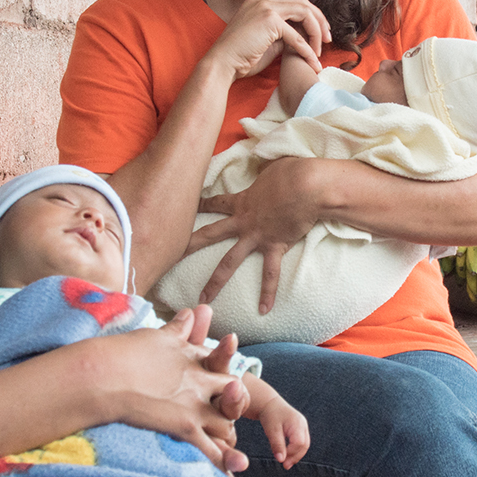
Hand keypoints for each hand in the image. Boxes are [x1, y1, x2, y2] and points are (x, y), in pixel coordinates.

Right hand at [89, 309, 247, 472]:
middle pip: (233, 396)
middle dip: (234, 409)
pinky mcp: (185, 426)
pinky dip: (223, 466)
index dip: (226, 381)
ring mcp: (195, 404)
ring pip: (228, 424)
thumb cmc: (123, 353)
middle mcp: (200, 380)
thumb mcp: (156, 335)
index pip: (221, 367)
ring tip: (231, 452)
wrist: (103, 374)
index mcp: (193, 358)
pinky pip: (212, 450)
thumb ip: (178, 328)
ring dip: (229, 437)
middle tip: (227, 421)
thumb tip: (192, 312)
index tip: (227, 390)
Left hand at [189, 157, 327, 312]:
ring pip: (229, 262)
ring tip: (203, 300)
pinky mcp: (275, 246)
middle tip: (169, 256)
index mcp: (242, 201)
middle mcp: (243, 221)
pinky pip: (269, 274)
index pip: (215, 203)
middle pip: (209, 235)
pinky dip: (267, 292)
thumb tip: (267, 167)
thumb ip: (264, 172)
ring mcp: (257, 236)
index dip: (200, 205)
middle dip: (188, 245)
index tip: (185, 207)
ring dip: (215, 282)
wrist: (308, 186)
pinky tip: (262, 310)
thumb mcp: (273, 167)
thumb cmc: (293, 172)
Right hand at [198, 0, 330, 84]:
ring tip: (320, 50)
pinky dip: (306, 49)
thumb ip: (284, 34)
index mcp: (260, 1)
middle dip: (319, 20)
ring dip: (316, 32)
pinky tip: (311, 60)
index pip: (294, 2)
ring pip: (304, 13)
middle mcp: (263, 0)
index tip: (320, 34)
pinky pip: (296, 35)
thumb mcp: (267, 41)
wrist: (222, 64)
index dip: (311, 16)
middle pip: (303, 2)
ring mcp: (265, 7)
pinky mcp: (269, 21)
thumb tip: (301, 37)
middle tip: (328, 39)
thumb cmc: (241, 57)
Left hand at [257, 394, 310, 468]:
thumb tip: (281, 460)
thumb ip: (277, 445)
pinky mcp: (300, 428)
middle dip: (295, 457)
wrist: (269, 404)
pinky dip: (295, 449)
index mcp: (297, 423)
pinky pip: (301, 442)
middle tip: (285, 466)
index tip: (281, 460)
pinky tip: (287, 455)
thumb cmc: (270, 415)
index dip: (291, 453)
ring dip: (296, 454)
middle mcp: (303, 424)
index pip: (299, 443)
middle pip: (305, 445)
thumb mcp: (271, 430)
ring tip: (286, 463)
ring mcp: (303, 426)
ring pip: (304, 444)